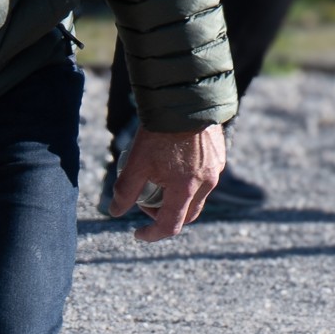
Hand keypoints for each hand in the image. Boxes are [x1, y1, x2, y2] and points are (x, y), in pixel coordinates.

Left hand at [110, 123, 225, 239]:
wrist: (184, 99)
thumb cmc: (158, 131)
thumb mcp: (136, 162)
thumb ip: (125, 190)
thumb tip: (115, 212)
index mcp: (186, 188)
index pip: (170, 226)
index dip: (152, 234)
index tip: (137, 232)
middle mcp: (207, 183)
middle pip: (187, 215)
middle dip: (165, 216)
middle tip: (145, 202)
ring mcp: (216, 169)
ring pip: (197, 197)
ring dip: (177, 198)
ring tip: (157, 181)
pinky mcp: (219, 156)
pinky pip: (205, 179)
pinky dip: (188, 182)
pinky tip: (173, 165)